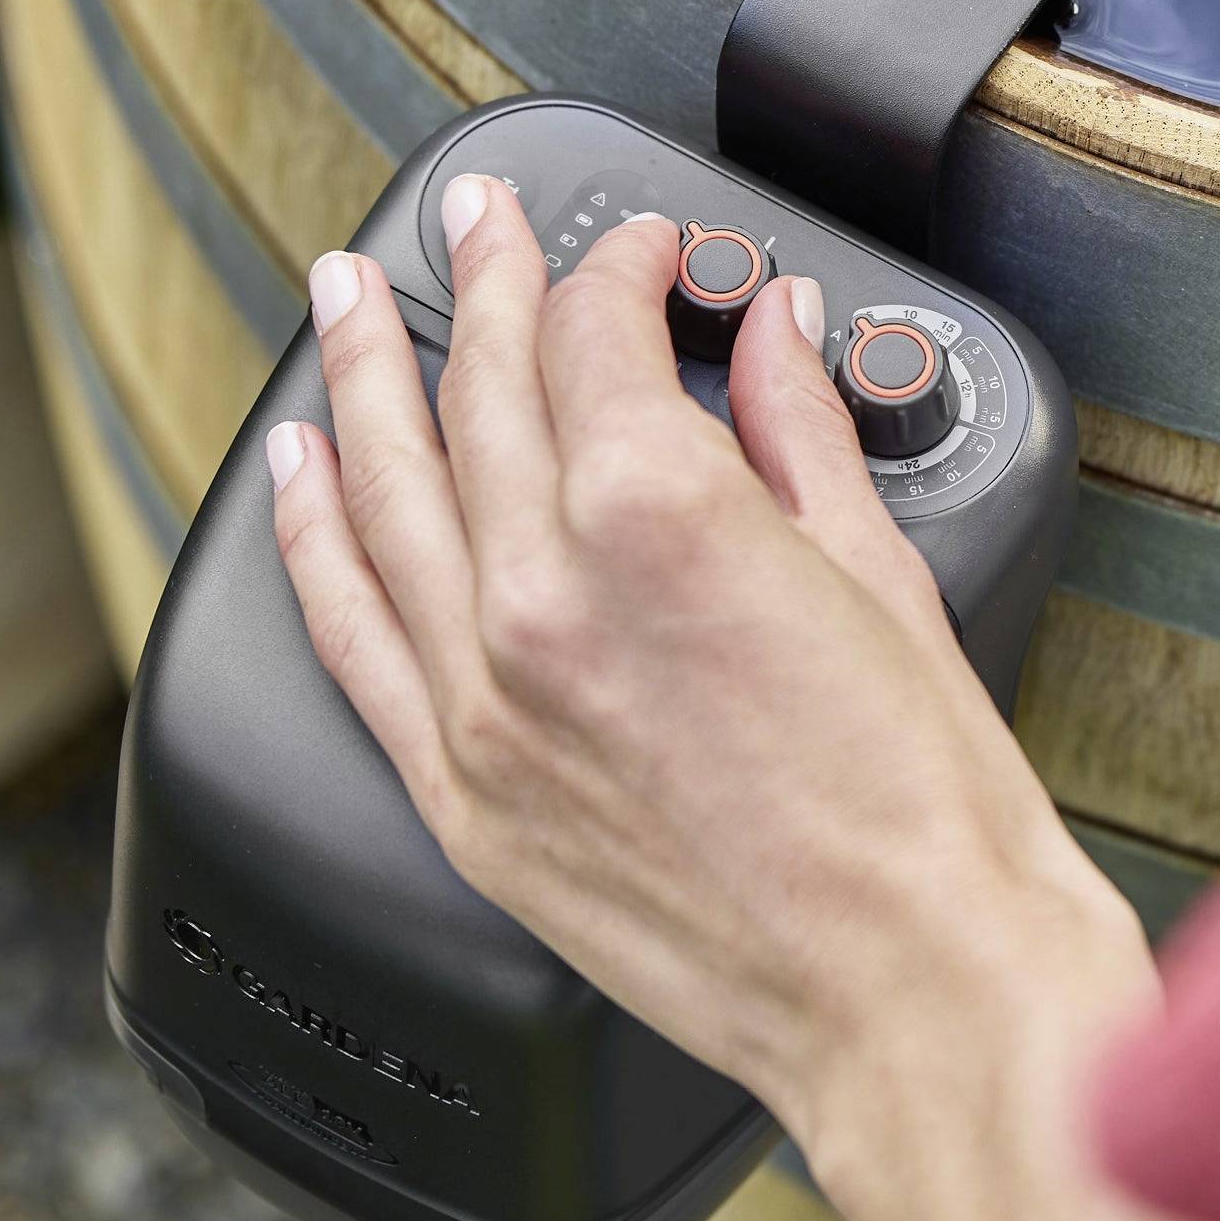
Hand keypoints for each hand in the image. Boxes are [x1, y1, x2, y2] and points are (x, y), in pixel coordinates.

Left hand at [263, 173, 1149, 1159]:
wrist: (912, 995)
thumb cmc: (924, 811)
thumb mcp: (879, 574)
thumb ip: (800, 430)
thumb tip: (775, 339)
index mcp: (657, 515)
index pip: (597, 332)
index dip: (622, 267)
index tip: (648, 258)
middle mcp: (541, 594)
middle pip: (484, 388)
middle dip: (485, 283)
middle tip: (476, 225)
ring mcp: (484, 699)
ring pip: (386, 489)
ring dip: (362, 374)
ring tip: (346, 296)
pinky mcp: (462, 795)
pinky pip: (348, 633)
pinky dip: (311, 537)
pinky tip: (295, 469)